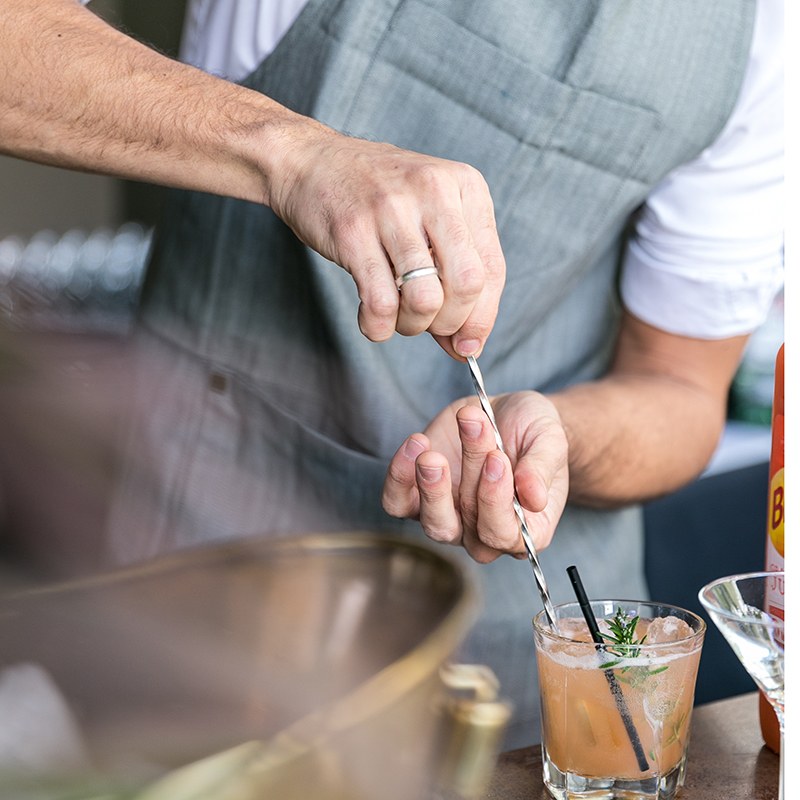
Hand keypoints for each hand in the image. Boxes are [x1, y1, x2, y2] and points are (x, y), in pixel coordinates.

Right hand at [268, 123, 505, 358]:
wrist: (312, 162)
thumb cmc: (381, 198)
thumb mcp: (432, 219)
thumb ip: (454, 276)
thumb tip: (468, 346)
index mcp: (465, 186)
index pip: (492, 270)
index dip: (482, 319)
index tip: (467, 344)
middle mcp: (434, 191)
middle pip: (467, 285)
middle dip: (450, 323)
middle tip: (428, 323)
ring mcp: (392, 209)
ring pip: (425, 299)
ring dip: (413, 325)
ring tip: (398, 318)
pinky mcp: (353, 232)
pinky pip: (380, 303)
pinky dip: (379, 327)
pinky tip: (372, 319)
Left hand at [382, 392, 568, 562]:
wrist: (508, 414)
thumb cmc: (534, 433)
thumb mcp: (549, 440)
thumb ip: (542, 468)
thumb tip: (535, 498)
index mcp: (527, 530)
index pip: (504, 535)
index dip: (496, 501)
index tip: (497, 459)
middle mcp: (486, 533)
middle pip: (467, 530)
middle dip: (469, 483)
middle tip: (476, 438)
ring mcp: (451, 518)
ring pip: (433, 524)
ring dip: (431, 488)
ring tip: (432, 455)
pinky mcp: (419, 497)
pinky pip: (398, 503)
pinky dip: (400, 477)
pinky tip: (416, 444)